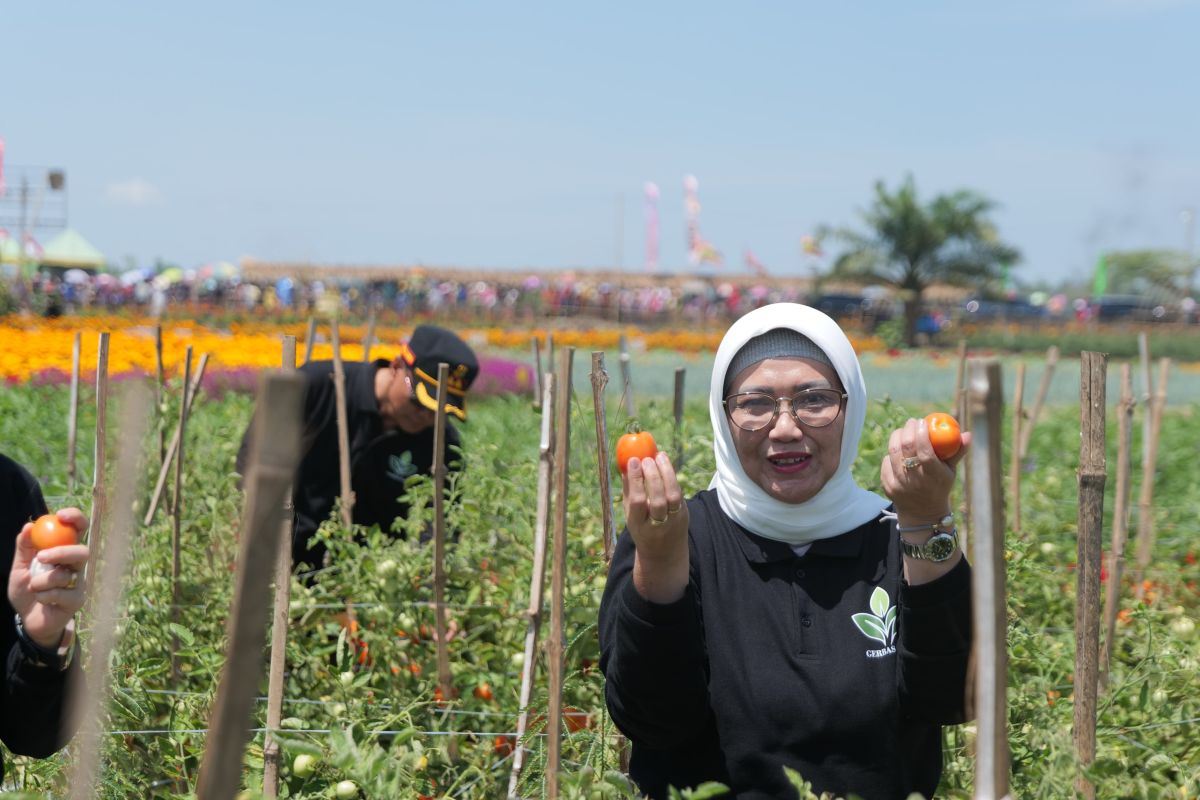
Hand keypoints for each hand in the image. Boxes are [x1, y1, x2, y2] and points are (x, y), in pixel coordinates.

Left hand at [9, 508, 89, 648]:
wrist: (28, 618)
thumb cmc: (27, 590)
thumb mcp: (19, 567)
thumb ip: (24, 548)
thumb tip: (28, 526)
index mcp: (65, 551)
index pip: (78, 529)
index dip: (75, 519)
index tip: (61, 516)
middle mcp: (76, 565)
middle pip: (81, 551)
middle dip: (61, 553)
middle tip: (41, 558)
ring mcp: (79, 582)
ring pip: (66, 575)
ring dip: (42, 581)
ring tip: (34, 588)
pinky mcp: (78, 599)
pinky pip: (61, 593)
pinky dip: (44, 596)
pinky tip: (42, 601)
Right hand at [622, 452, 688, 602]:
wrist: (663, 554)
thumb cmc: (641, 527)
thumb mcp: (630, 514)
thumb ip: (628, 491)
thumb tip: (625, 463)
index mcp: (638, 525)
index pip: (637, 502)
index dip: (636, 480)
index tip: (633, 461)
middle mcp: (657, 525)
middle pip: (658, 499)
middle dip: (653, 475)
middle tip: (647, 458)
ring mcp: (673, 522)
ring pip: (673, 496)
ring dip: (667, 473)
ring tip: (659, 456)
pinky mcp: (684, 516)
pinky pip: (679, 494)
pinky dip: (673, 478)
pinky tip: (666, 464)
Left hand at [880, 417, 971, 524]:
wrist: (923, 513)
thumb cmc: (940, 485)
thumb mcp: (951, 471)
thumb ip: (958, 451)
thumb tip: (967, 433)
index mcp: (933, 476)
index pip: (924, 451)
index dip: (921, 434)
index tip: (922, 421)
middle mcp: (915, 481)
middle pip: (906, 447)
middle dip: (908, 430)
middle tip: (912, 422)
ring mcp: (899, 484)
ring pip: (893, 452)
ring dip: (897, 437)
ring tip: (904, 431)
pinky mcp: (888, 486)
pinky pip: (886, 462)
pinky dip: (891, 452)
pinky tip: (898, 449)